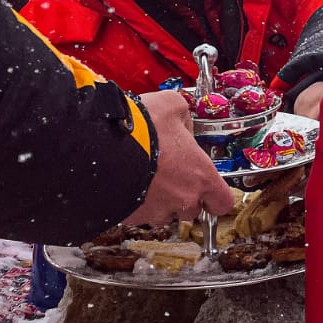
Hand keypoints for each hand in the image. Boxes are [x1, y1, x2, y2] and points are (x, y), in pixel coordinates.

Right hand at [122, 90, 233, 226]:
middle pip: (193, 209)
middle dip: (184, 195)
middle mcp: (183, 199)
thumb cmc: (142, 129)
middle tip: (170, 175)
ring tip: (147, 178)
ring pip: (165, 213)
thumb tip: (182, 123)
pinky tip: (129, 182)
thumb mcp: (171, 105)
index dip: (216, 196)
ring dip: (160, 201)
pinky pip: (140, 214)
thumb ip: (184, 117)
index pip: (222, 202)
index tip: (210, 190)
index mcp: (201, 175)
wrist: (100, 148)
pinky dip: (137, 202)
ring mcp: (157, 211)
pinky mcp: (133, 218)